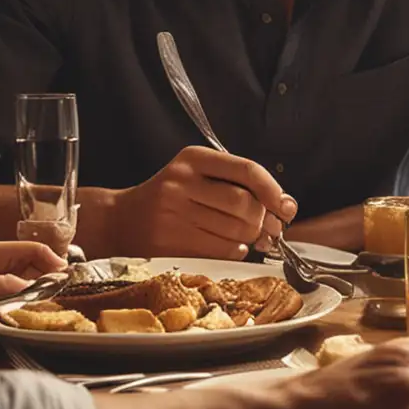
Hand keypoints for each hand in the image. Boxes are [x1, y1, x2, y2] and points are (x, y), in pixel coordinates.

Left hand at [0, 241, 66, 322]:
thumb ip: (0, 285)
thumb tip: (32, 289)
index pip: (30, 250)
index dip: (50, 260)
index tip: (64, 276)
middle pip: (30, 266)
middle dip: (47, 276)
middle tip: (63, 294)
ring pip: (21, 283)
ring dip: (34, 292)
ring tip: (51, 305)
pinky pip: (7, 296)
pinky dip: (19, 303)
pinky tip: (27, 312)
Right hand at [94, 146, 296, 257]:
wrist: (121, 220)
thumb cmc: (169, 198)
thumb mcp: (196, 175)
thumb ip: (236, 183)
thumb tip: (284, 207)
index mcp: (194, 158)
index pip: (246, 170)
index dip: (273, 190)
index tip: (286, 206)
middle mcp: (183, 181)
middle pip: (244, 204)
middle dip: (264, 220)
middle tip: (269, 228)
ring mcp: (174, 211)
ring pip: (235, 230)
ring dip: (251, 238)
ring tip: (248, 236)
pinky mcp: (170, 240)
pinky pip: (221, 249)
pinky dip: (235, 250)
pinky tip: (230, 244)